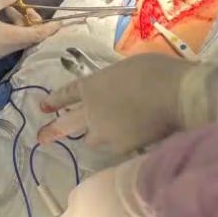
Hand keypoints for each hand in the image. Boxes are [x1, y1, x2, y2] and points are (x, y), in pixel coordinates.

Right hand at [0, 0, 59, 60]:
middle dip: (30, 20)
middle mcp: (8, 49)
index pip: (37, 35)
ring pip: (18, 37)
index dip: (50, 28)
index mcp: (10, 38)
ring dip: (18, 22)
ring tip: (7, 6)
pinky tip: (0, 16)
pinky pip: (8, 40)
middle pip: (29, 36)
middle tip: (24, 6)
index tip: (61, 22)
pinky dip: (10, 28)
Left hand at [37, 54, 217, 153]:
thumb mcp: (126, 69)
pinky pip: (113, 148)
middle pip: (67, 124)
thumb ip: (112, 83)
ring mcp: (105, 132)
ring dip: (94, 136)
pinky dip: (117, 143)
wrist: (176, 96)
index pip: (66, 94)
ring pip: (91, 140)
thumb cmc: (154, 72)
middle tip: (41, 138)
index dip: (54, 100)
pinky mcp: (123, 148)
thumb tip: (113, 91)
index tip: (42, 107)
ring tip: (101, 135)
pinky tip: (127, 139)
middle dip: (52, 131)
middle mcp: (91, 111)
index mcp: (91, 86)